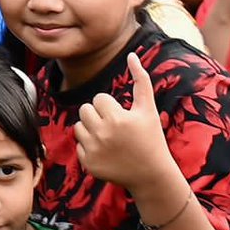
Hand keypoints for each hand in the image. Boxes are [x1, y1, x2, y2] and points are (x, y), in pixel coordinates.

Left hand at [75, 53, 174, 192]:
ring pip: (78, 126)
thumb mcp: (148, 109)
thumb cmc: (151, 138)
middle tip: (115, 127)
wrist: (151, 175)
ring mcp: (93, 150)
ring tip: (110, 138)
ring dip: (91, 129)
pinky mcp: (87, 163)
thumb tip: (132, 54)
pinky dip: (89, 146)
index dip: (111, 107)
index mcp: (117, 118)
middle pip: (85, 110)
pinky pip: (78, 144)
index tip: (123, 117)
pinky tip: (106, 152)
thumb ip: (141, 80)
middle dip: (98, 115)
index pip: (98, 99)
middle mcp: (102, 134)